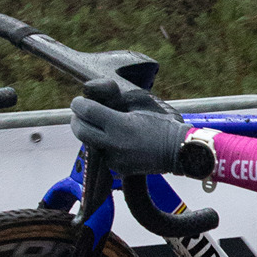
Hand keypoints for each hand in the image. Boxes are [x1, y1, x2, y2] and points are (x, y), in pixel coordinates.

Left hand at [71, 94, 187, 176]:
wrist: (178, 149)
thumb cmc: (162, 121)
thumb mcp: (140, 100)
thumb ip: (114, 93)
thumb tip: (89, 88)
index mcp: (120, 125)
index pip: (87, 111)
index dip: (79, 104)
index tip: (79, 100)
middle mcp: (114, 144)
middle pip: (81, 131)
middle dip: (77, 119)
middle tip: (80, 112)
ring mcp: (115, 160)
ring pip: (90, 143)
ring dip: (89, 131)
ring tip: (99, 123)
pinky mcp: (118, 168)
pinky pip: (102, 153)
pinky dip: (102, 144)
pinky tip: (114, 137)